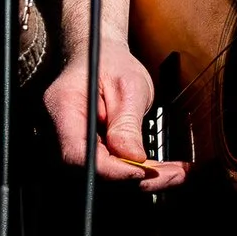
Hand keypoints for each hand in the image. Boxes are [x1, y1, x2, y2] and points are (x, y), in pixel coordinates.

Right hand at [41, 48, 185, 189]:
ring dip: (143, 180)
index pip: (79, 153)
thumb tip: (133, 158)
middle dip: (137, 179)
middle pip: (92, 172)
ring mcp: (72, 144)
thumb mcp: (127, 85)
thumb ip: (127, 122)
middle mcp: (59, 132)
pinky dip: (139, 173)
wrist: (99, 55)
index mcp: (63, 107)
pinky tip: (166, 170)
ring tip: (178, 173)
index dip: (111, 169)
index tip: (143, 171)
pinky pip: (110, 171)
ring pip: (105, 178)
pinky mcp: (88, 153)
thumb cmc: (111, 63)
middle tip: (176, 174)